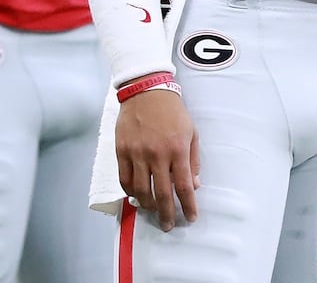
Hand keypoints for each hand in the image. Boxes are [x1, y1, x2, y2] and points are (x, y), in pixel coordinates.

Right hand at [116, 86, 200, 231]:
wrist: (146, 90)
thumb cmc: (172, 111)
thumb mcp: (191, 132)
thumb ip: (193, 160)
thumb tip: (194, 185)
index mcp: (177, 149)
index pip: (184, 186)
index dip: (188, 206)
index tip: (190, 218)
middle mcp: (157, 154)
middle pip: (163, 194)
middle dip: (167, 214)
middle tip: (168, 225)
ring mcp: (137, 153)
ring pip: (142, 191)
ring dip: (148, 206)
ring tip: (153, 210)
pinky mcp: (122, 150)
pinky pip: (125, 179)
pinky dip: (130, 192)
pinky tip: (136, 196)